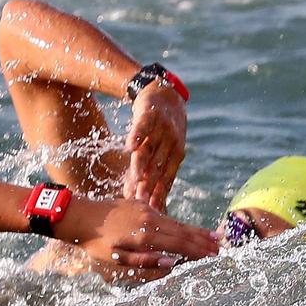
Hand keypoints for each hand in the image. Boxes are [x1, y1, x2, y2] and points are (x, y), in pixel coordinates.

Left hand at [60, 196, 218, 273]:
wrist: (79, 215)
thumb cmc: (96, 243)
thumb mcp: (117, 260)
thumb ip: (146, 262)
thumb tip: (172, 263)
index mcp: (145, 237)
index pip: (179, 245)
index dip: (197, 252)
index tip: (213, 257)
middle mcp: (150, 221)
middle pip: (183, 232)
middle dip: (203, 241)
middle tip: (221, 249)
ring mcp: (147, 210)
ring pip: (177, 223)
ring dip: (196, 231)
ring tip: (213, 237)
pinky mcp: (142, 204)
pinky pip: (167, 216)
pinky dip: (181, 224)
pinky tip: (189, 229)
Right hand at [121, 83, 186, 210]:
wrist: (165, 92)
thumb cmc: (162, 129)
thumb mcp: (161, 150)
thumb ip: (151, 172)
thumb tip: (140, 200)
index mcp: (176, 156)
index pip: (166, 179)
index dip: (158, 196)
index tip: (151, 212)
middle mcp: (171, 144)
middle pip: (157, 168)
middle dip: (149, 186)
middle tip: (141, 202)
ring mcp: (162, 128)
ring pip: (150, 149)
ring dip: (142, 164)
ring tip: (135, 179)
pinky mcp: (151, 113)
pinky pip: (143, 126)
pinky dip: (136, 135)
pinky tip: (129, 146)